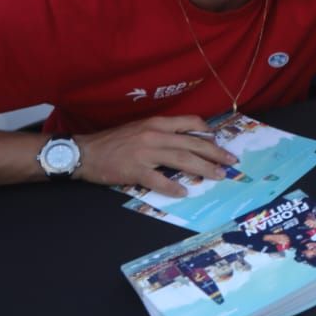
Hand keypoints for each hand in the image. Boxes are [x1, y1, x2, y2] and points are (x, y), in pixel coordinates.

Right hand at [75, 115, 239, 197]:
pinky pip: (158, 180)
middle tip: (231, 161)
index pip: (188, 123)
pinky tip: (184, 192)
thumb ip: (160, 133)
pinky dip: (172, 187)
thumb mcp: (139, 129)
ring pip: (181, 159)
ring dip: (203, 168)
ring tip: (218, 175)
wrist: (84, 152)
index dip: (206, 132)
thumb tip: (183, 141)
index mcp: (155, 123)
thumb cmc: (112, 142)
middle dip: (215, 152)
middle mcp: (153, 135)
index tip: (217, 141)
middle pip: (191, 143)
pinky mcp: (134, 170)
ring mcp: (145, 153)